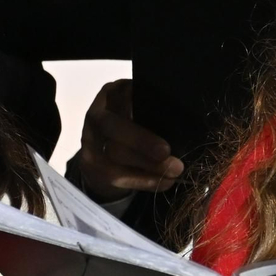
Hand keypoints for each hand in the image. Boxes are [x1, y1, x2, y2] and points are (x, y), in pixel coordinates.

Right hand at [72, 80, 182, 201]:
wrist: (102, 153)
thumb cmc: (134, 126)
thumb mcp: (140, 110)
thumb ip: (154, 112)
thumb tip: (185, 123)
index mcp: (112, 93)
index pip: (124, 95)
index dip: (141, 107)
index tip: (167, 116)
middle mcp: (96, 114)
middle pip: (113, 126)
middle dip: (141, 140)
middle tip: (167, 151)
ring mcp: (90, 141)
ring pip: (115, 154)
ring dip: (148, 165)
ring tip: (175, 170)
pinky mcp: (91, 165)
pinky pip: (117, 175)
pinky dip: (145, 180)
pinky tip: (165, 182)